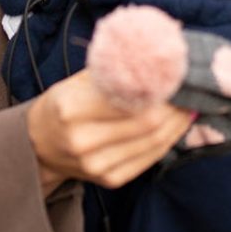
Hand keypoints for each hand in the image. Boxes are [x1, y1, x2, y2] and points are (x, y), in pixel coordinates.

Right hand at [26, 68, 192, 193]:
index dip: (161, 87)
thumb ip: (113, 69)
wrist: (38, 145)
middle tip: (191, 89)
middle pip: (148, 123)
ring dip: (178, 123)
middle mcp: (83, 140)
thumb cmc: (62, 105)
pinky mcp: (109, 180)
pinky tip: (178, 124)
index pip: (131, 98)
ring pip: (154, 142)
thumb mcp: (78, 80)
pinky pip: (150, 158)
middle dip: (175, 105)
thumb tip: (154, 51)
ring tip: (190, 104)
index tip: (179, 74)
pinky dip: (169, 139)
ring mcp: (97, 165)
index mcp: (72, 108)